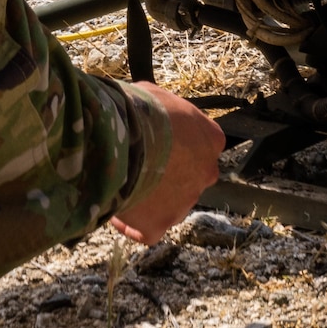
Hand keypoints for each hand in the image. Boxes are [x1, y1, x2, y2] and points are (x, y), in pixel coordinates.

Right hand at [109, 81, 226, 243]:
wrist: (120, 139)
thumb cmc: (140, 111)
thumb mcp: (158, 98)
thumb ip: (165, 111)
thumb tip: (151, 108)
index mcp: (211, 140)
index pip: (202, 147)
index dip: (178, 147)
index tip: (157, 145)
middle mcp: (206, 173)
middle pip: (189, 178)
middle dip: (168, 175)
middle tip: (140, 167)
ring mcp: (184, 202)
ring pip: (169, 206)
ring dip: (151, 200)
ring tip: (121, 185)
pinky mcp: (159, 226)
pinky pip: (146, 230)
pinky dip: (132, 224)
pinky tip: (115, 209)